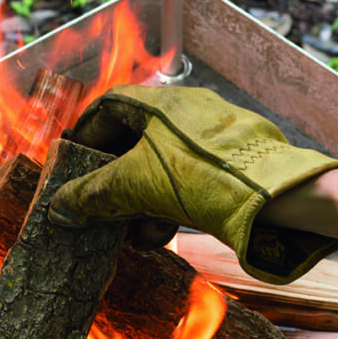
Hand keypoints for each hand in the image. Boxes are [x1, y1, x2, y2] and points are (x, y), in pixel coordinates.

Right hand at [48, 84, 337, 282]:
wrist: (277, 199)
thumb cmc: (205, 176)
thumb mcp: (136, 184)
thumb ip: (93, 195)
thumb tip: (59, 208)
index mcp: (159, 102)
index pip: (107, 109)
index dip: (83, 139)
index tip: (69, 169)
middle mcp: (184, 114)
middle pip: (132, 142)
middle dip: (110, 180)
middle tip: (92, 207)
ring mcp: (208, 141)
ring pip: (158, 167)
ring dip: (135, 200)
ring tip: (123, 232)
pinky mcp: (227, 169)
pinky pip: (184, 184)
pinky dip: (164, 207)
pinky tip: (154, 237)